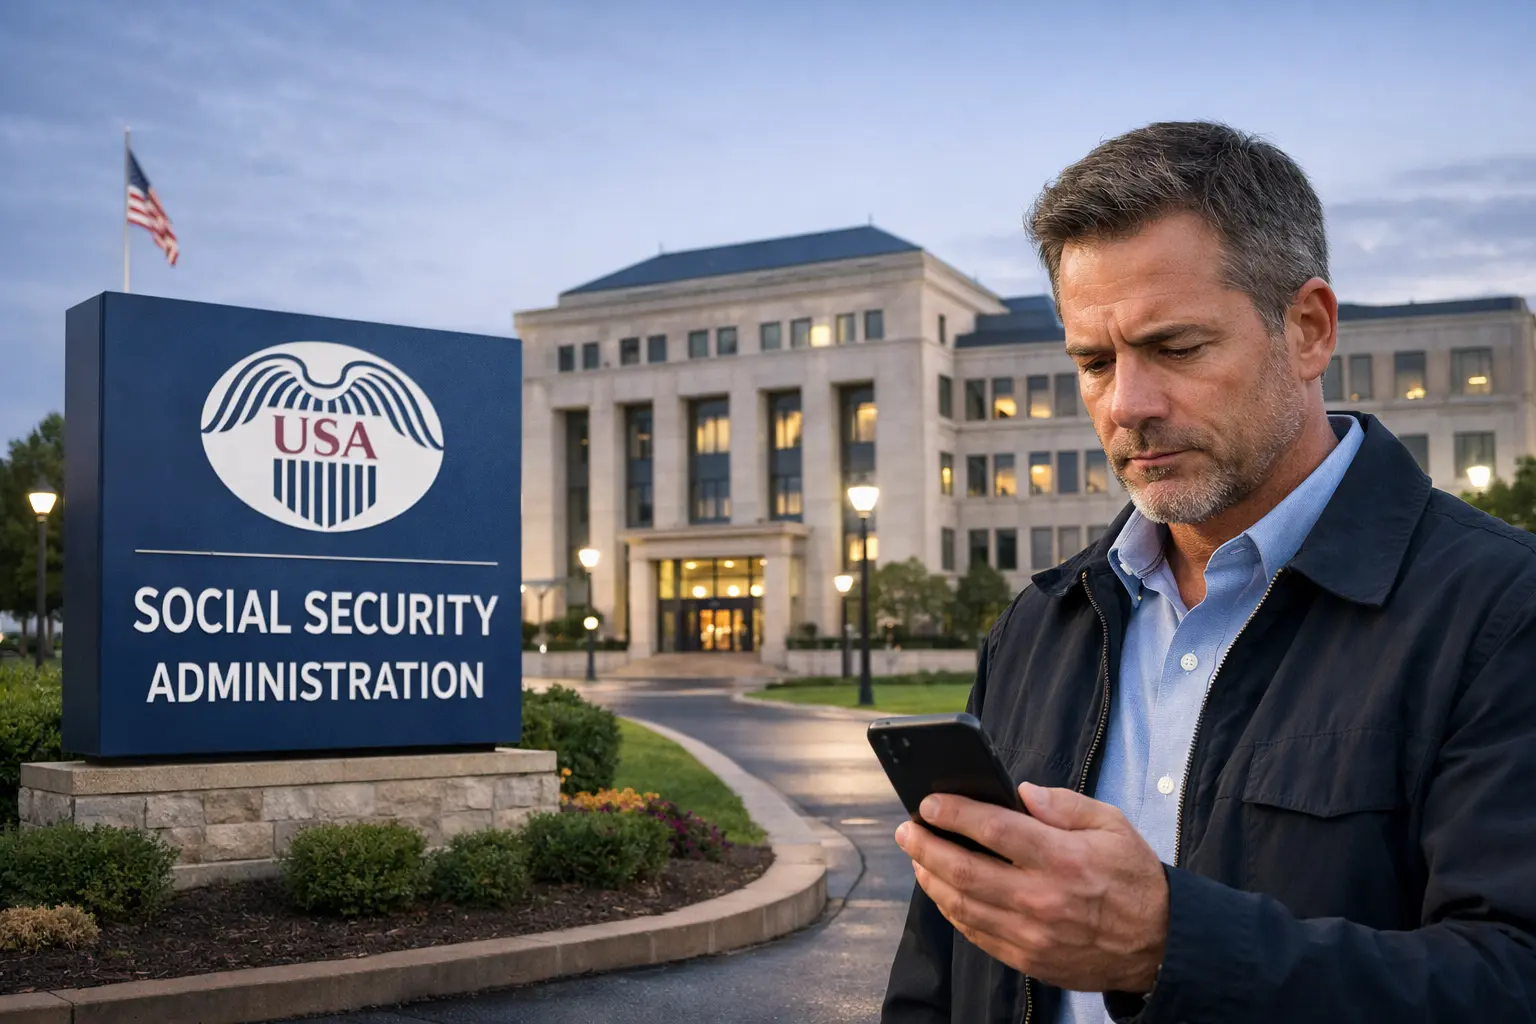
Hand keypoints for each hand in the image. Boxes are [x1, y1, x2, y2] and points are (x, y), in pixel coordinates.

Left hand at [894, 782, 1168, 993]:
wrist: (1159, 945)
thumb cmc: (1134, 879)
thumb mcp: (1112, 826)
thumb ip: (1064, 805)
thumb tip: (1021, 792)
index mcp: (1062, 858)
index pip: (993, 830)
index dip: (954, 813)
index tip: (929, 802)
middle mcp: (1042, 898)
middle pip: (965, 870)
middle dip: (926, 846)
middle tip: (906, 830)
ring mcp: (1032, 934)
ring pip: (963, 906)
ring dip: (932, 879)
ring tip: (918, 858)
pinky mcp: (1028, 959)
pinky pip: (977, 934)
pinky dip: (953, 911)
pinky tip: (943, 891)